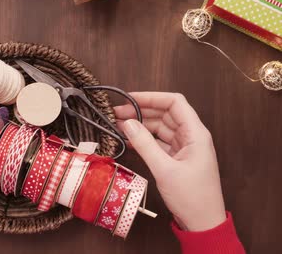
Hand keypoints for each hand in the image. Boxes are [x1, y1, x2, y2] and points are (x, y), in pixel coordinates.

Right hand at [114, 92, 225, 231]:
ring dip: (141, 125)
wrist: (203, 223)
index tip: (129, 98)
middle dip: (141, 111)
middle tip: (116, 113)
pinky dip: (144, 139)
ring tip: (118, 126)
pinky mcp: (177, 158)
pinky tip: (128, 140)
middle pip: (165, 114)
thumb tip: (127, 123)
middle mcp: (191, 136)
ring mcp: (184, 147)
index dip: (152, 97)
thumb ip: (145, 144)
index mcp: (196, 133)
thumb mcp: (164, 169)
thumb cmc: (191, 196)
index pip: (174, 103)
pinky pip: (159, 142)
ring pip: (160, 128)